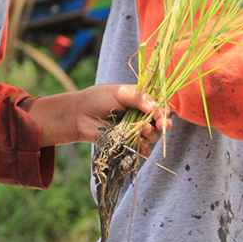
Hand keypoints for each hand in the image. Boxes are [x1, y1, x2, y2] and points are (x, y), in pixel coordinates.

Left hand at [32, 85, 171, 150]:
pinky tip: (139, 144)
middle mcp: (141, 115)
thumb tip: (155, 108)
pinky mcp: (127, 143)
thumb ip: (138, 98)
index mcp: (142, 100)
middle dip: (162, 125)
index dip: (164, 112)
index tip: (162, 117)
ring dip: (152, 136)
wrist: (78, 115)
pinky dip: (143, 148)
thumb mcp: (119, 92)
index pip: (160, 106)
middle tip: (159, 126)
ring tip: (144, 132)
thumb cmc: (97, 98)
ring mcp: (134, 130)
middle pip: (160, 123)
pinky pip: (141, 149)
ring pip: (152, 137)